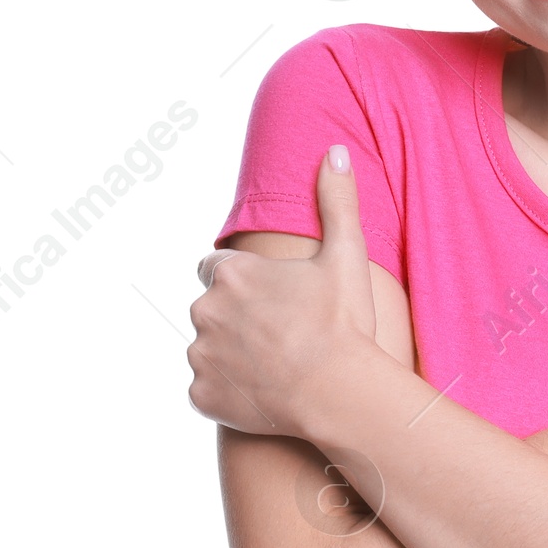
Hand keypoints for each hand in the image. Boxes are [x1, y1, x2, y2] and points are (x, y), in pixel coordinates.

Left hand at [187, 145, 379, 438]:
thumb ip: (336, 202)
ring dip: (231, 355)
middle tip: (280, 334)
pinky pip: (209, 391)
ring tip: (275, 367)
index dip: (243, 282)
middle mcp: (206, 310)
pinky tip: (264, 394)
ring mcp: (201, 355)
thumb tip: (334, 152)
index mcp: (234, 274)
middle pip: (212, 310)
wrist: (338, 393)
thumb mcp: (346, 255)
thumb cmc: (343, 324)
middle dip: (236, 319)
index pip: (214, 268)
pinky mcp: (201, 395)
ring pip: (209, 350)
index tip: (270, 298)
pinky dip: (229, 393)